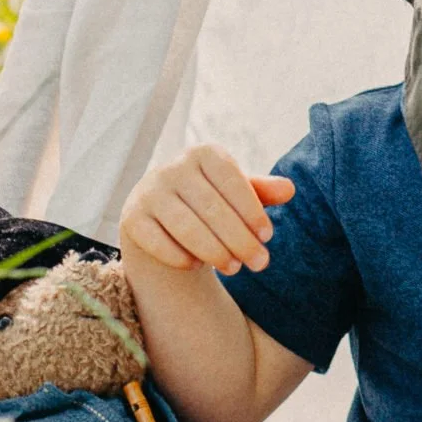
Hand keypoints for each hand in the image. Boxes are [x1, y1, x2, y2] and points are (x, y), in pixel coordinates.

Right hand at [119, 144, 293, 285]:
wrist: (160, 214)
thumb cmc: (210, 200)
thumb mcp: (237, 192)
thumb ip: (261, 190)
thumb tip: (289, 189)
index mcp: (204, 153)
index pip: (232, 181)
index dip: (252, 211)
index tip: (267, 237)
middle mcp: (173, 167)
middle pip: (212, 208)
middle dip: (239, 240)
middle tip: (259, 263)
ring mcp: (149, 191)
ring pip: (186, 227)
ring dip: (214, 251)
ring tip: (235, 267)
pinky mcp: (132, 217)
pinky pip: (156, 241)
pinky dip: (178, 256)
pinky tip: (196, 266)